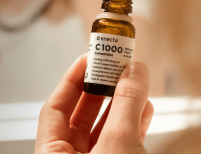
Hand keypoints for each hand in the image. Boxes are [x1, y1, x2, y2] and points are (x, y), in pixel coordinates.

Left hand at [35, 54, 152, 153]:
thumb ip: (126, 103)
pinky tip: (145, 109)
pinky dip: (135, 124)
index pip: (55, 108)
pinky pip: (123, 141)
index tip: (88, 58)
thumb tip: (135, 69)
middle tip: (115, 67)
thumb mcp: (118, 143)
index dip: (72, 79)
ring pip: (106, 127)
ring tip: (135, 83)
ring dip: (123, 104)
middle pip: (83, 114)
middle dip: (102, 88)